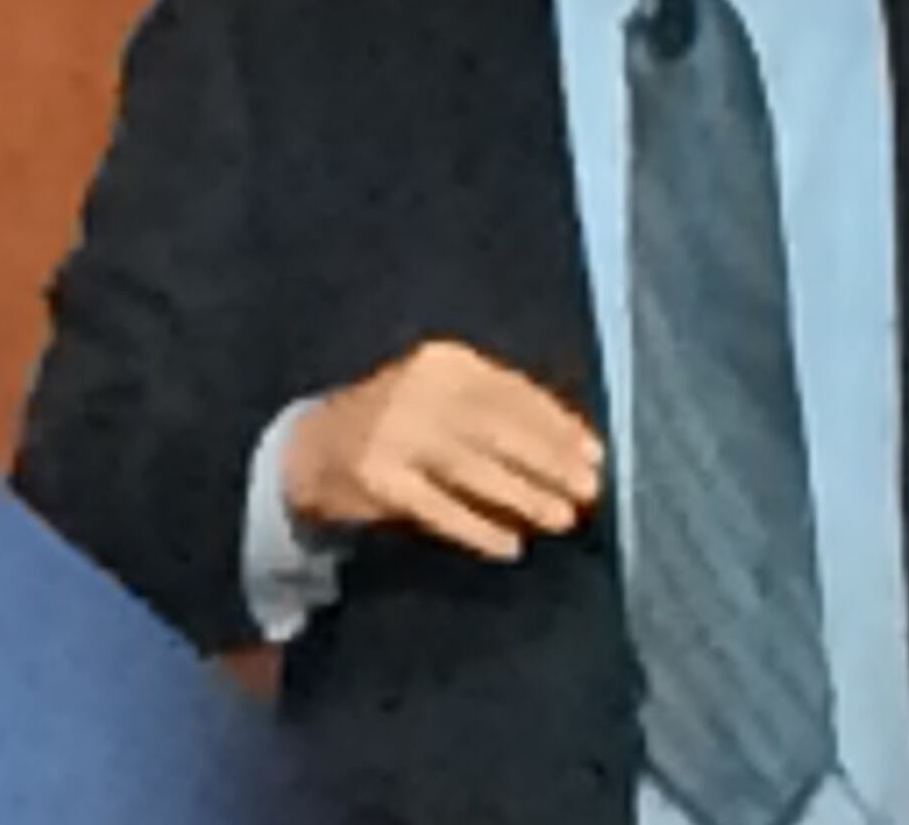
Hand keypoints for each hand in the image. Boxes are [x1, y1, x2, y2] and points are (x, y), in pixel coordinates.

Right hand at [281, 339, 604, 561]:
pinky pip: (439, 508)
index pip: (513, 391)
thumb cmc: (401, 425)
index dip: (558, 424)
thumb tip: (578, 448)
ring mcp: (395, 433)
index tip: (596, 454)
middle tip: (589, 490)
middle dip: (549, 460)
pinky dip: (478, 528)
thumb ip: (502, 414)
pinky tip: (509, 546)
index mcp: (444, 362)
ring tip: (561, 519)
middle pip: (498, 427)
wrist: (312, 449)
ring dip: (524, 495)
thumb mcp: (446, 399)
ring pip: (473, 467)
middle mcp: (418, 389)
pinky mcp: (378, 479)